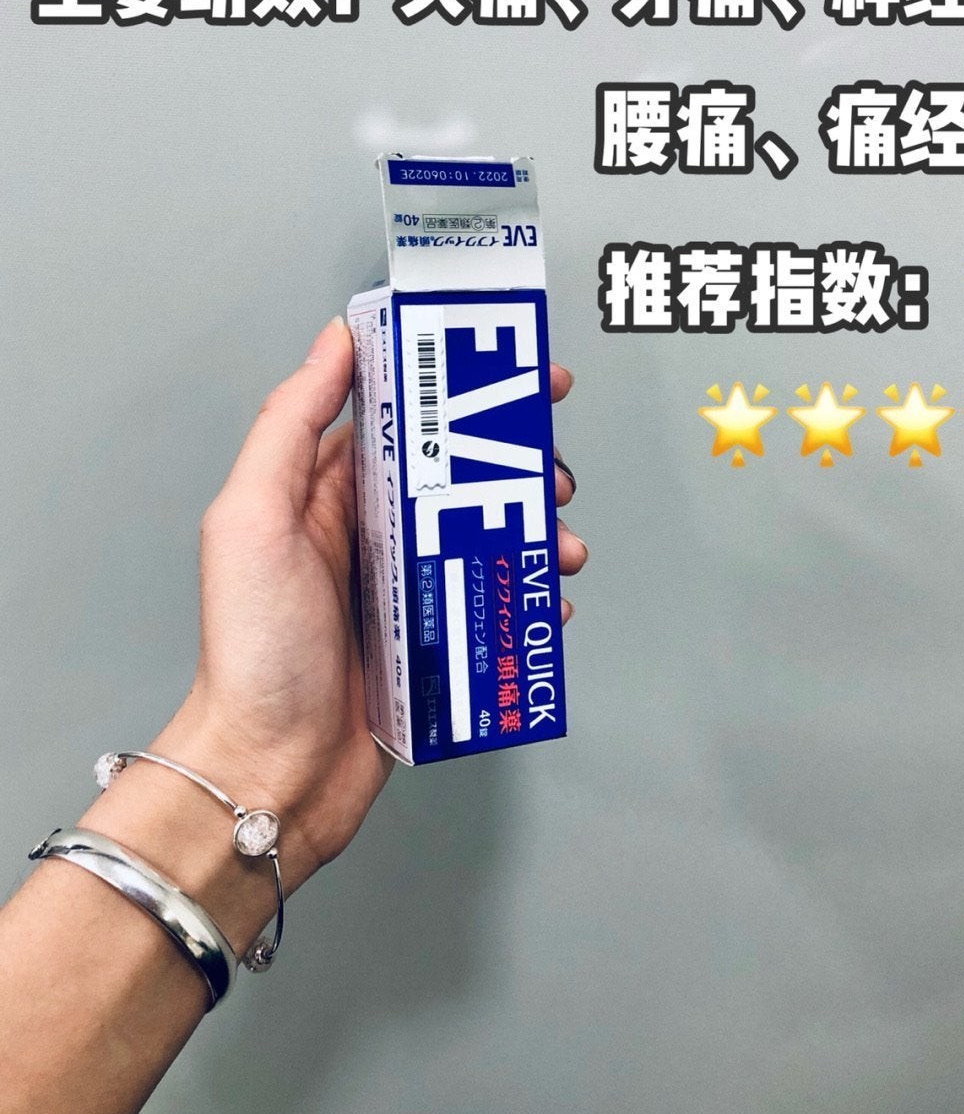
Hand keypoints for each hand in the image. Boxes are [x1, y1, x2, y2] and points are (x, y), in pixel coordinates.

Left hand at [155, 318, 584, 891]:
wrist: (273, 771)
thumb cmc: (253, 652)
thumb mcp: (253, 519)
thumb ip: (289, 426)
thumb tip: (332, 342)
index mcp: (329, 493)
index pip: (403, 417)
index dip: (462, 388)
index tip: (518, 372)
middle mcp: (373, 533)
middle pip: (461, 473)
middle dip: (517, 464)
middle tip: (551, 472)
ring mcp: (410, 586)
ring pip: (492, 534)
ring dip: (538, 530)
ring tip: (560, 545)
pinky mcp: (439, 638)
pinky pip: (499, 599)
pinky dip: (532, 593)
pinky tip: (548, 599)